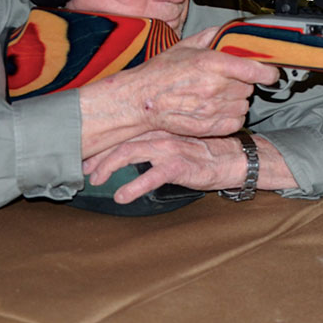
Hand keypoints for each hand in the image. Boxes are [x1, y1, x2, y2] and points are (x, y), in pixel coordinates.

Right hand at [78, 26, 279, 156]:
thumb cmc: (161, 73)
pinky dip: (232, 116)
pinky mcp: (210, 126)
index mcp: (212, 64)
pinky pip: (236, 121)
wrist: (142, 100)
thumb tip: (230, 30)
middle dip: (242, 83)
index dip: (269, 72)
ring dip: (237, 100)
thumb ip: (212, 36)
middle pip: (249, 87)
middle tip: (225, 80)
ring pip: (244, 104)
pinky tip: (218, 109)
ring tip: (218, 95)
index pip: (255, 70)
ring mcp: (214, 109)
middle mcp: (216, 87)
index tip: (271, 73)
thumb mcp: (186, 46)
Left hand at [83, 130, 295, 203]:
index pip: (126, 131)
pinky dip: (133, 186)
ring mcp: (170, 148)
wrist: (237, 159)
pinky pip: (151, 176)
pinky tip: (121, 196)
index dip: (104, 143)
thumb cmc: (208, 151)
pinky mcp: (180, 165)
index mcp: (161, 126)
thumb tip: (133, 148)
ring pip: (130, 152)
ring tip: (96, 180)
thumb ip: (158, 140)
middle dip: (99, 155)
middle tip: (85, 169)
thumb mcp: (180, 140)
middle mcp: (162, 133)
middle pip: (122, 140)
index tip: (88, 156)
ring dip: (108, 166)